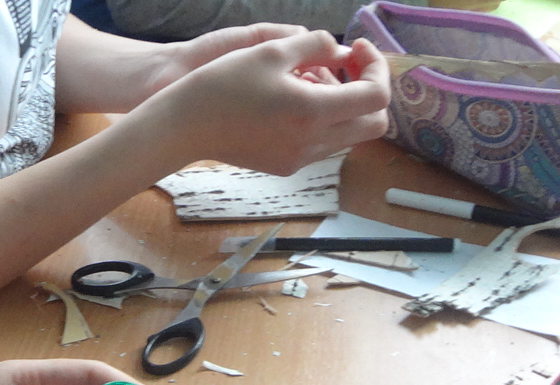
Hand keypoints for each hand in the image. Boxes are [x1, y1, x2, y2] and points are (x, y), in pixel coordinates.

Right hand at [134, 32, 389, 176]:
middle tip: (348, 66)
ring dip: (345, 105)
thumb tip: (340, 49)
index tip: (357, 49)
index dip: (376, 67)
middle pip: (374, 123)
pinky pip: (324, 143)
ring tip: (312, 79)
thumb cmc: (221, 85)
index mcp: (312, 111)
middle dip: (369, 90)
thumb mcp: (270, 50)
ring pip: (350, 134)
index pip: (376, 95)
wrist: (183, 128)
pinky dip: (324, 119)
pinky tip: (295, 101)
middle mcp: (312, 142)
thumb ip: (315, 44)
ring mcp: (300, 158)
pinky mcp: (286, 165)